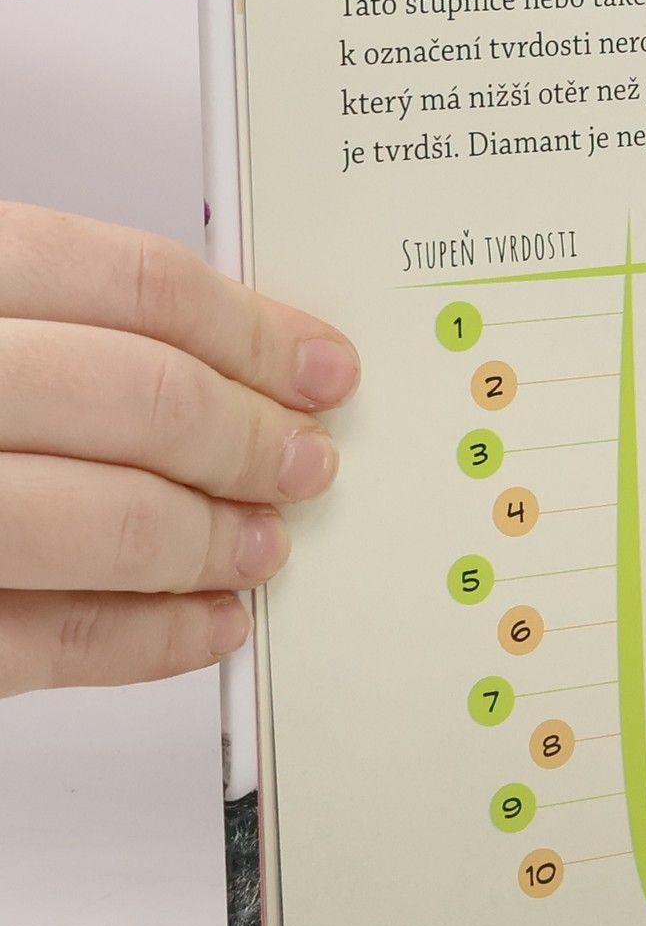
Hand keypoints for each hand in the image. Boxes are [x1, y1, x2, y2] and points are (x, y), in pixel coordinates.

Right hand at [0, 203, 357, 695]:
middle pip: (139, 399)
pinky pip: (48, 643)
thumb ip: (48, 322)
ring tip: (263, 543)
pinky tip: (208, 624)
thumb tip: (233, 356)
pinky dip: (152, 640)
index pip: (129, 283)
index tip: (318, 366)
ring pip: (105, 525)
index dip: (252, 329)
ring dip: (213, 542)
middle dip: (249, 439)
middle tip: (304, 460)